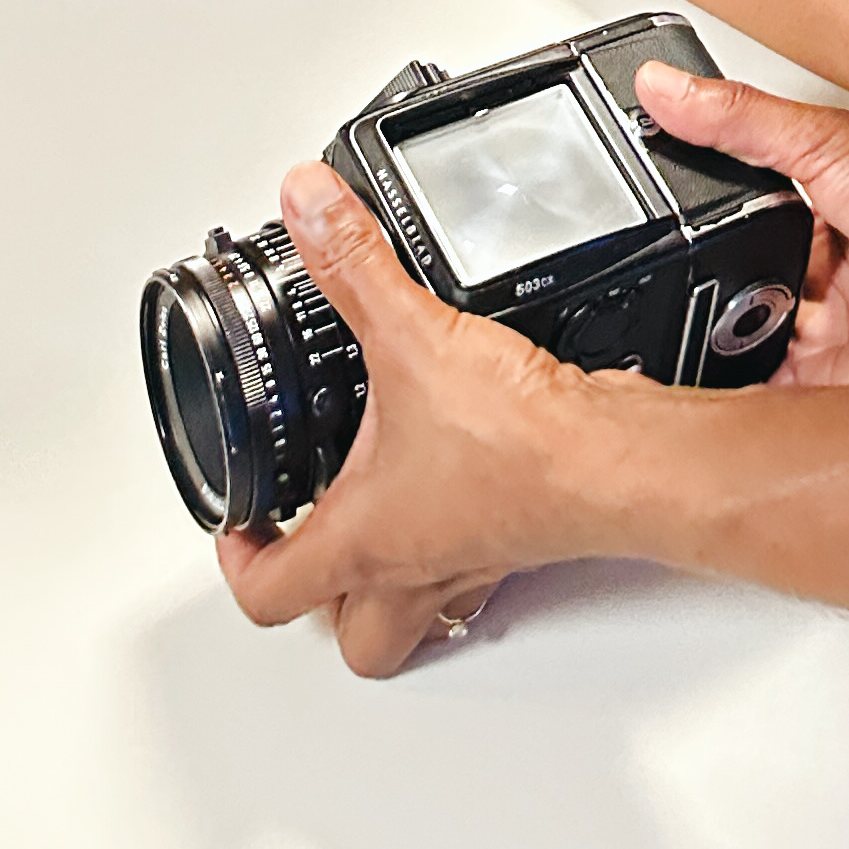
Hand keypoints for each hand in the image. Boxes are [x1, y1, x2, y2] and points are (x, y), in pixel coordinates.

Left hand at [216, 167, 590, 675]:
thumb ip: (354, 262)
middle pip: (352, 640)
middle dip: (321, 609)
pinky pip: (480, 565)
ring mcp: (474, 561)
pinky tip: (469, 485)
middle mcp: (416, 566)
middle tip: (306, 552)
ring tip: (383, 533)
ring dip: (398, 587)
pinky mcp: (524, 540)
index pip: (270, 591)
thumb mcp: (412, 332)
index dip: (239, 563)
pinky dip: (466, 540)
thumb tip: (308, 207)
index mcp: (365, 538)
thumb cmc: (518, 443)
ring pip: (421, 616)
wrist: (612, 461)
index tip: (236, 529)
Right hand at [635, 62, 848, 384]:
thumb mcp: (815, 139)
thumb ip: (736, 118)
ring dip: (713, 359)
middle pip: (738, 308)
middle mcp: (824, 289)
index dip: (694, 245)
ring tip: (654, 357)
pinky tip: (703, 401)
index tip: (641, 238)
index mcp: (817, 227)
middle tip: (638, 316)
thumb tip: (661, 85)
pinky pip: (775, 408)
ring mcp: (831, 342)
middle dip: (695, 312)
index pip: (737, 241)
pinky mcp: (838, 391)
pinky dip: (740, 409)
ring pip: (750, 362)